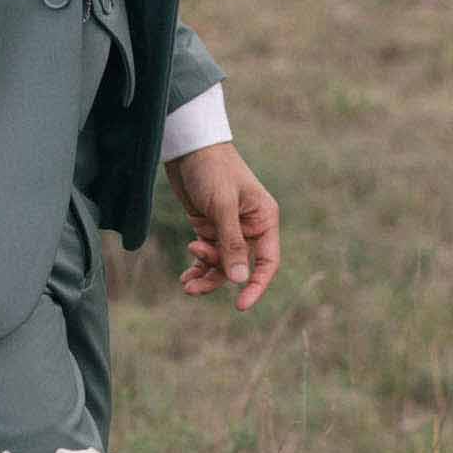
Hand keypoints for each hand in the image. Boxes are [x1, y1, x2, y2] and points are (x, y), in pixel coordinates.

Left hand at [164, 142, 281, 311]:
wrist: (188, 147)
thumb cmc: (212, 170)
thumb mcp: (222, 207)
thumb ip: (231, 243)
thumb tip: (240, 280)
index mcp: (264, 220)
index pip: (267, 262)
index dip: (256, 285)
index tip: (241, 305)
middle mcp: (249, 227)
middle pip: (239, 267)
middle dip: (217, 278)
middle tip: (192, 286)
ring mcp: (229, 229)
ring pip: (221, 265)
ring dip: (205, 275)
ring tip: (186, 282)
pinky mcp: (210, 228)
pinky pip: (207, 256)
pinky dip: (198, 267)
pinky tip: (185, 277)